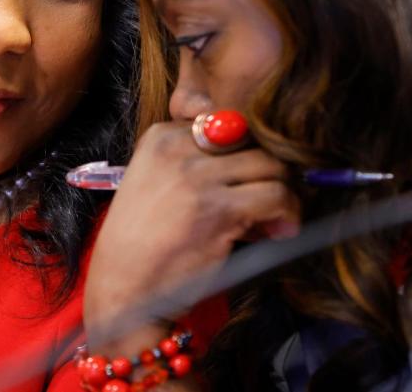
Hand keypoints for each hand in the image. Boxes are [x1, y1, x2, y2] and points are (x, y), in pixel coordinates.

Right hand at [84, 119, 300, 348]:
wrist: (123, 289)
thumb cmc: (143, 243)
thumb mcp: (158, 183)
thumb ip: (198, 163)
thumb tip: (260, 158)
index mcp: (161, 136)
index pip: (227, 122)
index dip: (243, 154)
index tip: (244, 183)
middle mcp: (178, 148)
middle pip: (252, 140)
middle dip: (265, 172)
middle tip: (267, 203)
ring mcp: (198, 177)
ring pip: (270, 165)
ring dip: (282, 192)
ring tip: (274, 219)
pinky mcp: (218, 208)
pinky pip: (276, 195)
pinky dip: (287, 213)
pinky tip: (280, 230)